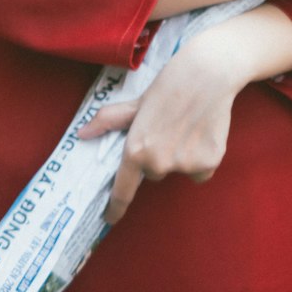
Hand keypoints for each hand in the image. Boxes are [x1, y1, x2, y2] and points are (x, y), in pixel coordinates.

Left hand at [78, 33, 242, 226]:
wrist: (209, 72)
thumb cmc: (169, 84)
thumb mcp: (136, 102)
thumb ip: (109, 121)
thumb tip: (82, 134)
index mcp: (136, 149)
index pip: (123, 190)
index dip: (116, 208)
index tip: (110, 219)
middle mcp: (158, 163)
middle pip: (154, 172)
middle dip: (158, 156)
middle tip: (167, 128)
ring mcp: (184, 165)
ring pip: (178, 171)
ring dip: (181, 156)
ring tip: (188, 126)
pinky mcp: (208, 163)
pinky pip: (200, 172)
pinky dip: (202, 158)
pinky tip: (203, 133)